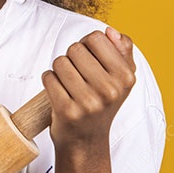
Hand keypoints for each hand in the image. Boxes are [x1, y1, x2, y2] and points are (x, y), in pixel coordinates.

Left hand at [41, 26, 135, 154]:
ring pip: (59, 62)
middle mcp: (110, 90)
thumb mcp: (121, 78)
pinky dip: (49, 82)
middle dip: (72, 58)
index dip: (88, 45)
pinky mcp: (67, 111)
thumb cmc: (102, 103)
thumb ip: (122, 49)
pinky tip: (59, 93)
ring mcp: (88, 102)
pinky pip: (48, 77)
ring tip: (68, 85)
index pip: (96, 37)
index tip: (90, 61)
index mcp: (125, 77)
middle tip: (78, 77)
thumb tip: (110, 31)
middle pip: (75, 48)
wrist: (86, 141)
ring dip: (59, 70)